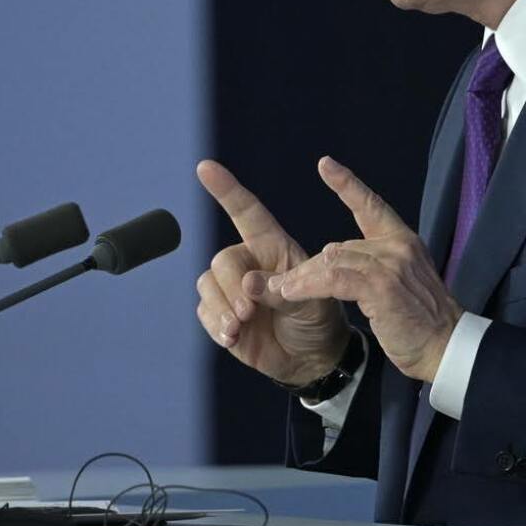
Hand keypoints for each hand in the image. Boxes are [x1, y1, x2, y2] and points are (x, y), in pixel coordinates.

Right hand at [194, 159, 348, 385]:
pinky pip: (205, 312)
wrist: (314, 358)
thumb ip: (281, 290)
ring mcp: (233, 289)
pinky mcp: (222, 315)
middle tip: (248, 311)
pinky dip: (216, 325)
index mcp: (273, 247)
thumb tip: (246, 283)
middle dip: (232, 285)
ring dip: (221, 308)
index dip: (227, 189)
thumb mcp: (313, 301)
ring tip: (241, 327)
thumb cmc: (319, 319)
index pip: (247, 212)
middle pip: (224, 260)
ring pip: (208, 286)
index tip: (206, 166)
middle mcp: (249, 263)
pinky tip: (233, 337)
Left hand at [261, 157, 461, 382]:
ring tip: (277, 290)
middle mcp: (398, 246)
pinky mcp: (382, 286)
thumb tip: (334, 258)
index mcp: (404, 242)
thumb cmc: (422, 323)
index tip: (325, 164)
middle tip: (279, 283)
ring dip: (300, 279)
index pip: (372, 206)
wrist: (447, 347)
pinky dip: (308, 286)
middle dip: (307, 269)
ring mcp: (391, 264)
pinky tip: (291, 293)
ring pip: (332, 262)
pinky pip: (334, 279)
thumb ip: (374, 266)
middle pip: (338, 247)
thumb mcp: (401, 285)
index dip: (348, 184)